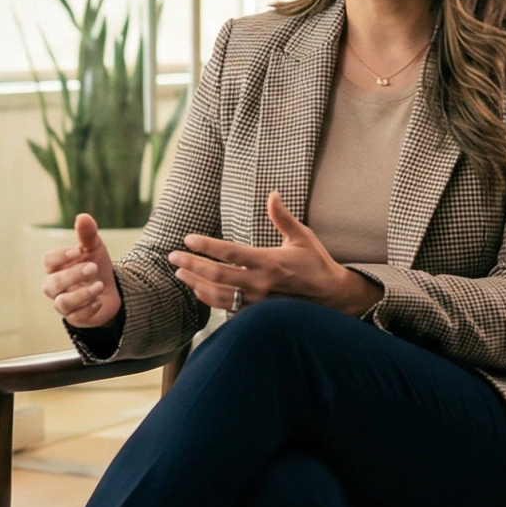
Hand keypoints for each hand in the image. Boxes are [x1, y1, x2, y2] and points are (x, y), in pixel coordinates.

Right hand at [42, 214, 120, 329]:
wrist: (111, 289)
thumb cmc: (95, 265)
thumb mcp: (95, 248)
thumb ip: (88, 234)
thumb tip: (83, 217)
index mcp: (57, 266)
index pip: (49, 261)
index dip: (60, 256)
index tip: (77, 251)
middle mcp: (55, 286)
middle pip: (53, 284)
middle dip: (72, 276)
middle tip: (93, 268)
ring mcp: (64, 304)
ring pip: (62, 303)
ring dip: (81, 295)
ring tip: (99, 286)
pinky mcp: (76, 318)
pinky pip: (76, 317)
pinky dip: (88, 309)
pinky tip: (100, 301)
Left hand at [170, 193, 382, 317]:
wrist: (332, 298)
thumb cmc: (317, 264)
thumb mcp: (303, 237)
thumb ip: (283, 217)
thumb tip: (272, 193)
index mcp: (270, 262)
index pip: (230, 253)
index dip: (206, 246)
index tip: (188, 239)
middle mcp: (260, 283)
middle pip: (216, 276)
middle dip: (191, 265)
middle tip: (173, 257)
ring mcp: (257, 302)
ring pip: (217, 295)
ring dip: (195, 284)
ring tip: (180, 273)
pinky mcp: (257, 312)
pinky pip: (226, 308)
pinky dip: (209, 299)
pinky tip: (198, 290)